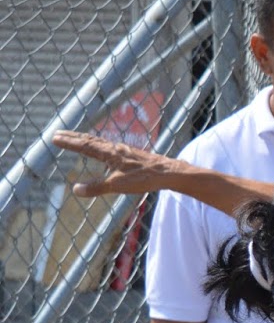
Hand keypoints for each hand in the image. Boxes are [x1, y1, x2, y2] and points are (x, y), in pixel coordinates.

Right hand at [54, 131, 179, 197]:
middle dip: (74, 137)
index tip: (54, 138)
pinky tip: (103, 149)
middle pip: (91, 140)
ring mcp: (124, 150)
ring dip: (85, 139)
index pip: (85, 146)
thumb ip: (96, 187)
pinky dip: (99, 144)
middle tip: (58, 133)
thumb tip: (75, 189)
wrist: (170, 173)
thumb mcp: (118, 185)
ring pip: (100, 142)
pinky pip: (110, 146)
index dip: (69, 142)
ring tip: (76, 138)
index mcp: (110, 153)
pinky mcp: (132, 154)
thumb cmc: (145, 178)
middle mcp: (115, 148)